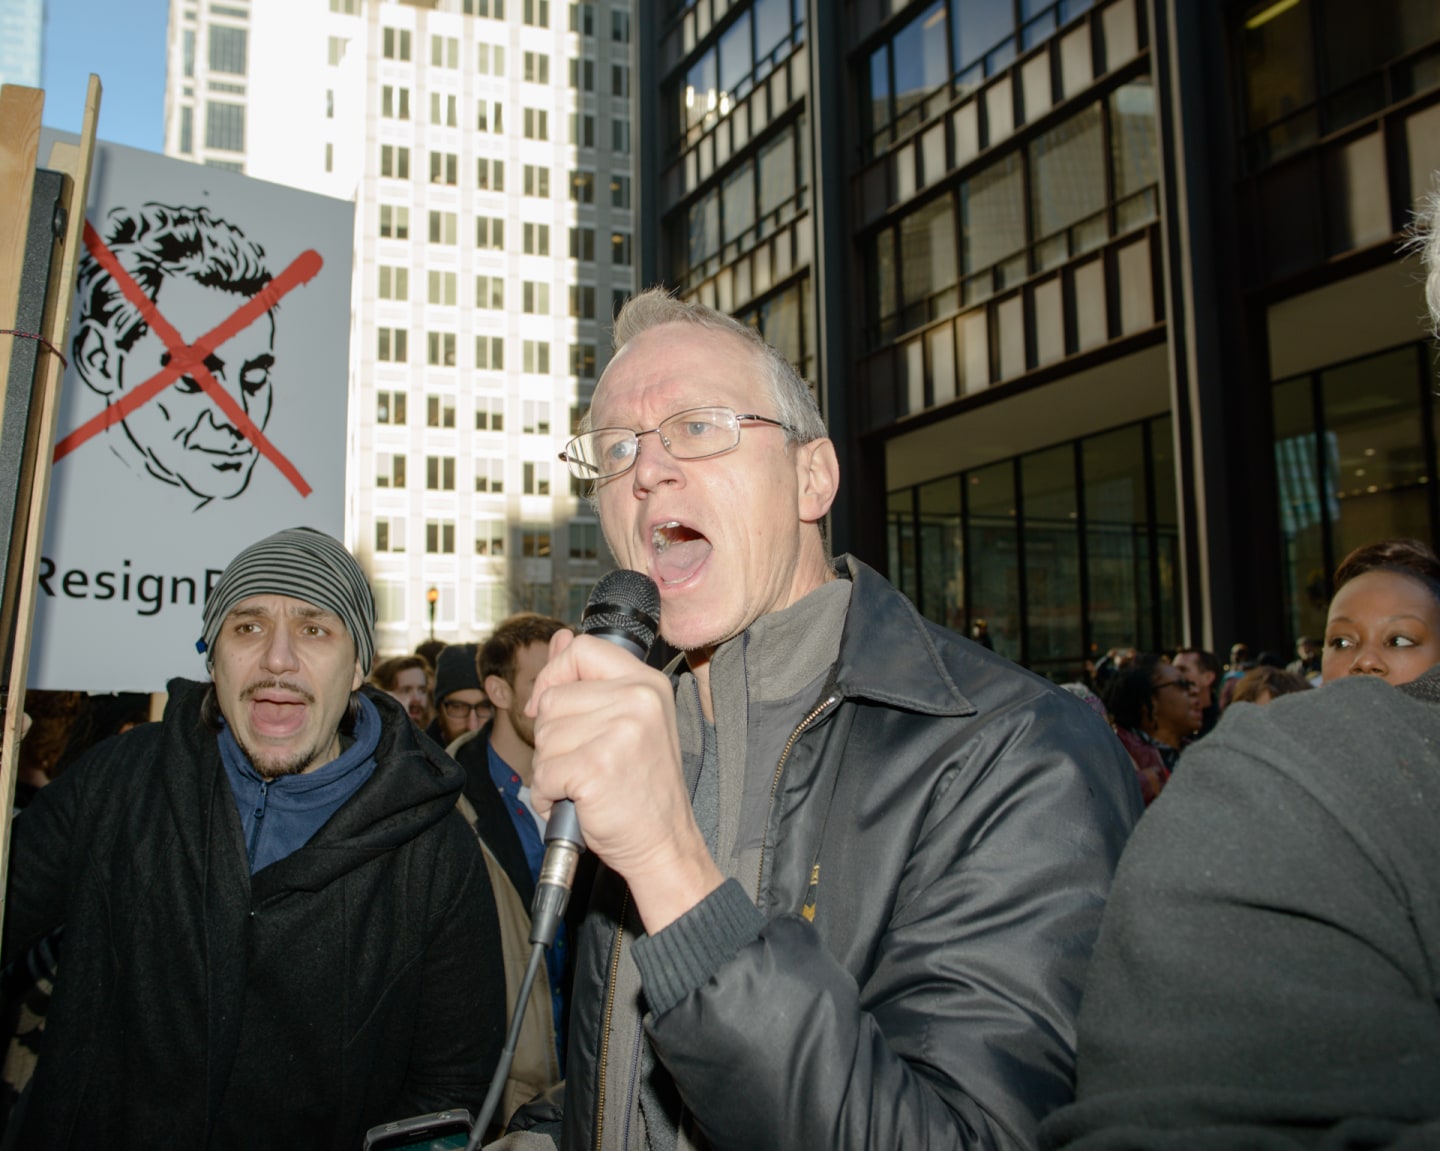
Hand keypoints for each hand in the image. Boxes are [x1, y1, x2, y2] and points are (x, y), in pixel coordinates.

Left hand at [527, 631, 722, 931]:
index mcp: (646, 683)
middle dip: (553, 739)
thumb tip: (559, 639)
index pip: (582, 649)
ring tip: (584, 784)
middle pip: (553, 699)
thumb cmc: (641, 788)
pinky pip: (544, 772)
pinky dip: (548, 795)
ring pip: (544, 737)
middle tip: (584, 764)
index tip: (550, 705)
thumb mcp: (626, 722)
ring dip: (550, 769)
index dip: (554, 675)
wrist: (664, 843)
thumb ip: (591, 681)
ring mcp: (619, 731)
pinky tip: (576, 802)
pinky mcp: (597, 766)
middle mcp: (637, 699)